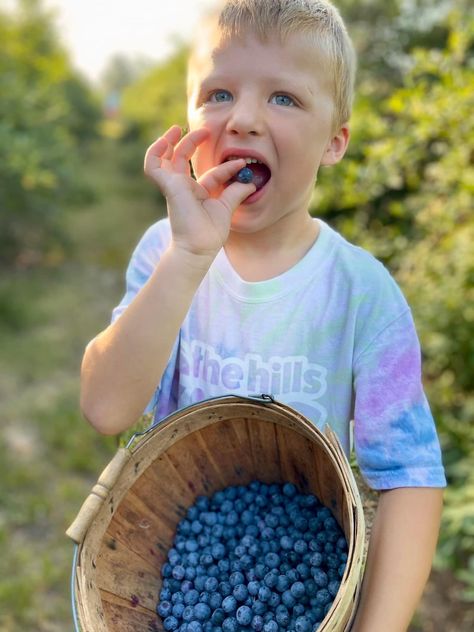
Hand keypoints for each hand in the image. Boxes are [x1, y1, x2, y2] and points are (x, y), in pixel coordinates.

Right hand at [144, 125, 255, 257]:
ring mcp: (174, 186)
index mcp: (199, 194)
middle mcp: (184, 188)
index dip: (226, 167)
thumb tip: (251, 183)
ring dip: (169, 142)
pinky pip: (152, 165)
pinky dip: (155, 152)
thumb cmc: (209, 234)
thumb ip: (236, 193)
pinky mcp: (167, 185)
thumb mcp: (227, 208)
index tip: (242, 163)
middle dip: (192, 142)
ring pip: (164, 159)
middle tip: (205, 131)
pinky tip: (165, 140)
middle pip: (183, 159)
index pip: (211, 174)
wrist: (198, 247)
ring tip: (177, 128)